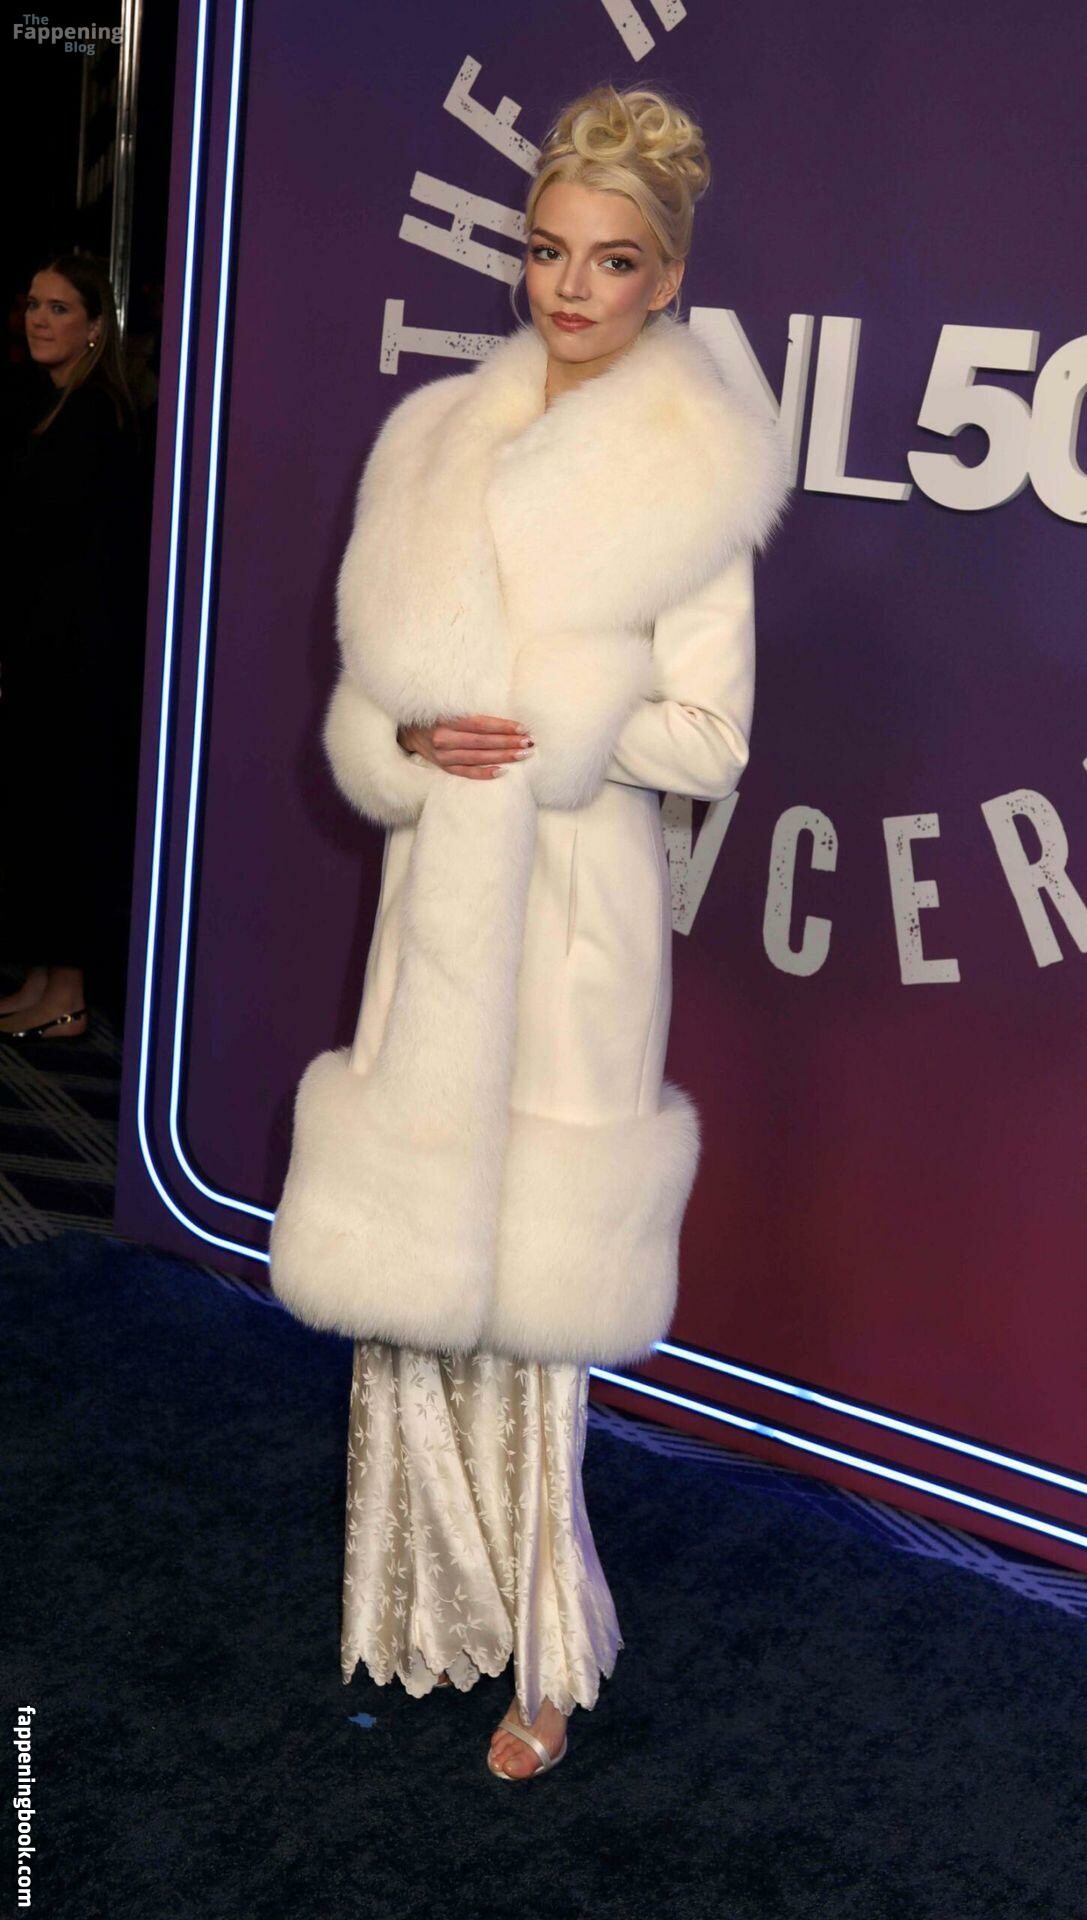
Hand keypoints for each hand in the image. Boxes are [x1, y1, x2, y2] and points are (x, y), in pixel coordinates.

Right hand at [397, 714, 534, 779]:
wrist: (406, 729)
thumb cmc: (432, 712)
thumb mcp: (446, 704)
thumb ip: (467, 707)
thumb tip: (499, 710)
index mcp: (445, 720)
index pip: (480, 725)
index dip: (502, 727)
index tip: (522, 728)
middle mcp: (443, 739)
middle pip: (482, 743)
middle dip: (508, 743)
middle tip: (529, 743)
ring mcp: (442, 755)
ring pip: (478, 758)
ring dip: (503, 757)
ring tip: (522, 755)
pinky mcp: (442, 766)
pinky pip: (466, 772)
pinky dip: (484, 773)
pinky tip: (502, 772)